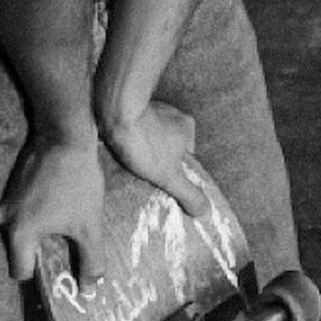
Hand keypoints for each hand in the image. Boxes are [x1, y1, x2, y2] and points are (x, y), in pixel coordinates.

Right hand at [0, 136, 107, 282]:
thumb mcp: (89, 223)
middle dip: (43, 252)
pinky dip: (39, 211)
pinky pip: (25, 208)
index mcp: (19, 233)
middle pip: (21, 249)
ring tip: (64, 222)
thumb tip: (89, 291)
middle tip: (66, 247)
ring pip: (23, 227)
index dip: (40, 275)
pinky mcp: (15, 181)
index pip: (21, 271)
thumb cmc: (77, 181)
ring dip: (41, 229)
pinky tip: (59, 201)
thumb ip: (90, 260)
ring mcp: (8, 198)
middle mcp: (5, 218)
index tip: (59, 271)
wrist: (65, 132)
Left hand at [103, 101, 209, 217]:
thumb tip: (206, 211)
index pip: (186, 157)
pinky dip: (129, 139)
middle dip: (157, 160)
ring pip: (150, 137)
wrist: (114, 115)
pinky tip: (119, 150)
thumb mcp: (169, 176)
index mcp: (187, 127)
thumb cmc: (144, 144)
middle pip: (168, 146)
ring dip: (141, 148)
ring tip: (128, 162)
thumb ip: (188, 193)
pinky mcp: (131, 109)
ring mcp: (152, 109)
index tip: (160, 181)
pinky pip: (134, 128)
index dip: (173, 171)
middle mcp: (173, 113)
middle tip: (143, 174)